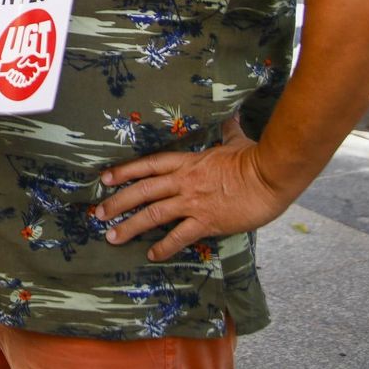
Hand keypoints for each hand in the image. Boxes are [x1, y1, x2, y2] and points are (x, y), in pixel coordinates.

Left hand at [93, 116, 296, 261]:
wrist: (271, 176)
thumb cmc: (256, 158)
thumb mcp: (236, 140)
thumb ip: (228, 130)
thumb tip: (231, 114)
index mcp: (188, 161)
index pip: (148, 165)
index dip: (124, 171)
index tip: (105, 178)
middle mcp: (184, 181)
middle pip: (142, 191)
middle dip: (117, 202)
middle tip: (98, 214)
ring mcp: (193, 202)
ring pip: (153, 214)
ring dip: (130, 226)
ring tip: (112, 237)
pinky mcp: (207, 221)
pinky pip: (180, 236)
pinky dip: (164, 247)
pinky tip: (152, 255)